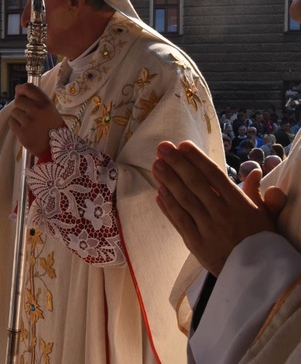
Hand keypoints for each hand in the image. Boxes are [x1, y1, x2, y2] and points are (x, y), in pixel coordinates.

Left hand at [8, 83, 63, 156]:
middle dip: (21, 107)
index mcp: (45, 103)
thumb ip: (35, 98)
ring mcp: (28, 122)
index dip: (21, 90)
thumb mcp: (49, 108)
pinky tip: (25, 129)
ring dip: (19, 117)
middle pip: (18, 101)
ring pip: (14, 112)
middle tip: (28, 114)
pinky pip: (11, 122)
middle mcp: (36, 110)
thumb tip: (17, 88)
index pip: (28, 87)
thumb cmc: (52, 126)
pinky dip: (16, 125)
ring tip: (28, 123)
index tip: (19, 93)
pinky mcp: (21, 132)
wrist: (55, 147)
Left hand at [152, 140, 286, 276]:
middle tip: (162, 147)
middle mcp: (221, 214)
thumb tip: (254, 172)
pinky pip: (179, 221)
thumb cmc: (260, 241)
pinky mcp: (196, 243)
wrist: (257, 276)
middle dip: (177, 164)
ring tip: (156, 165)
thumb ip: (257, 193)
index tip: (183, 145)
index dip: (197, 159)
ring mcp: (207, 228)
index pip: (214, 176)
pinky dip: (168, 206)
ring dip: (168, 181)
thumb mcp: (265, 215)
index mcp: (239, 204)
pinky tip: (158, 192)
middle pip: (195, 184)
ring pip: (184, 200)